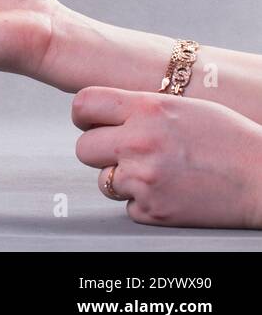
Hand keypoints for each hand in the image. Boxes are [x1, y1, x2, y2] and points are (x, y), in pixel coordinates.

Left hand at [73, 86, 261, 227]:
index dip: (84, 115)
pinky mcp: (152, 210)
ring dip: (122, 178)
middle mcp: (139, 142)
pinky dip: (143, 202)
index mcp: (147, 109)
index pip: (83, 104)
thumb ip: (139, 107)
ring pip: (103, 180)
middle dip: (100, 151)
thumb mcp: (181, 106)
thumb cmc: (230, 139)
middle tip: (126, 152)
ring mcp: (143, 179)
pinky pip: (127, 205)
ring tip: (157, 172)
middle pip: (83, 148)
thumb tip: (104, 113)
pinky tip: (170, 190)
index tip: (92, 122)